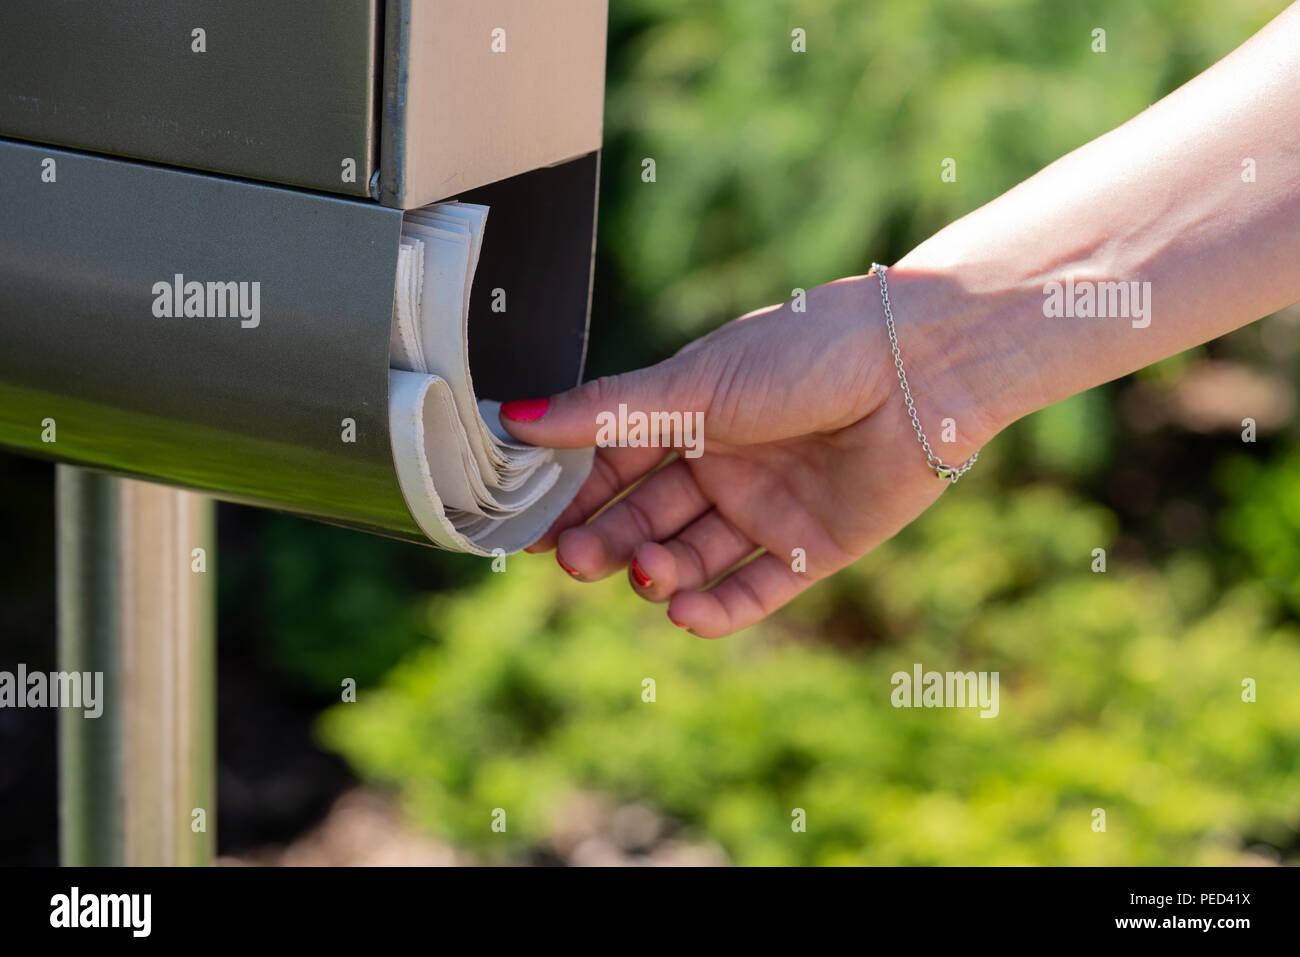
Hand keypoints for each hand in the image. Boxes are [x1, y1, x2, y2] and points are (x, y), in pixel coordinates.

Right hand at [500, 271, 997, 637]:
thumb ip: (606, 413)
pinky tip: (687, 612)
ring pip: (694, 555)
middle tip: (577, 560)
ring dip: (660, 571)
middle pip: (647, 516)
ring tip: (647, 574)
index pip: (614, 466)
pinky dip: (720, 608)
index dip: (574, 498)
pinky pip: (756, 589)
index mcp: (690, 415)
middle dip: (609, 540)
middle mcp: (724, 464)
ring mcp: (767, 507)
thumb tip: (512, 415)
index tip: (531, 529)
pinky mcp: (814, 546)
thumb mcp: (694, 384)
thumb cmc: (804, 354)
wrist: (920, 366)